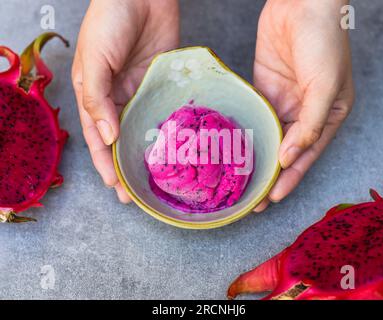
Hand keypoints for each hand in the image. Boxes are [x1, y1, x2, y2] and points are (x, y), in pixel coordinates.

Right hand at [72, 0, 178, 201]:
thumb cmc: (110, 19)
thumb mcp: (94, 59)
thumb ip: (97, 98)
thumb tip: (106, 137)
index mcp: (94, 95)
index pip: (97, 138)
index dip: (104, 164)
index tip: (114, 187)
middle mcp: (117, 98)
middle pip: (121, 141)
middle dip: (126, 168)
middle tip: (136, 195)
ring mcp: (141, 93)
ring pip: (143, 131)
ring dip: (147, 156)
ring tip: (156, 181)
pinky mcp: (163, 85)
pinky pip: (164, 113)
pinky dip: (167, 133)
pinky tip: (175, 150)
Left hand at [253, 0, 354, 211]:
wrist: (302, 3)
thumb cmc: (324, 42)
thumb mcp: (325, 87)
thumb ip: (308, 125)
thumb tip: (288, 158)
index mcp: (325, 117)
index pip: (305, 156)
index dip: (289, 179)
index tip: (272, 199)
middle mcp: (303, 113)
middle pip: (283, 151)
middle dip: (268, 175)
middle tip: (250, 198)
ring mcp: (281, 101)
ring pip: (267, 137)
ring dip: (254, 157)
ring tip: (237, 179)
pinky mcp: (263, 88)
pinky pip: (253, 115)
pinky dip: (244, 132)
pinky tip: (231, 147)